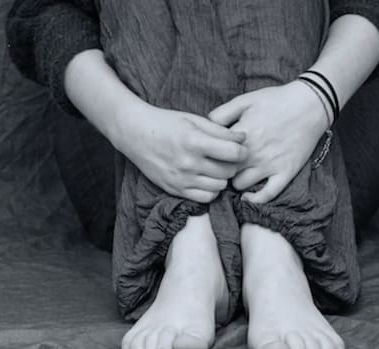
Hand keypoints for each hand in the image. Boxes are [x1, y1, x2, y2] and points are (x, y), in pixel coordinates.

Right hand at [114, 104, 247, 203]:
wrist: (135, 134)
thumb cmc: (166, 123)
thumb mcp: (193, 120)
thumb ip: (220, 130)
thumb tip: (243, 139)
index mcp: (194, 141)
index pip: (233, 153)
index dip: (242, 150)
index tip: (239, 147)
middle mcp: (188, 163)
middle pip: (228, 171)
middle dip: (233, 164)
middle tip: (227, 157)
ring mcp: (181, 179)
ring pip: (219, 187)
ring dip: (222, 178)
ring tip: (215, 167)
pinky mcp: (175, 189)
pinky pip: (205, 198)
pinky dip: (211, 190)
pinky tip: (206, 179)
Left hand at [208, 81, 329, 203]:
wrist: (310, 104)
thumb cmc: (276, 100)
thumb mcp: (244, 100)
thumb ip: (221, 114)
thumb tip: (205, 127)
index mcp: (241, 135)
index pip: (214, 154)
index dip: (209, 156)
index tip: (209, 155)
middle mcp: (254, 153)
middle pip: (224, 171)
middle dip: (219, 170)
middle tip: (219, 167)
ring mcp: (270, 165)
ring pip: (240, 185)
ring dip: (235, 181)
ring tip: (235, 175)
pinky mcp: (285, 173)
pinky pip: (267, 195)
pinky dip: (255, 198)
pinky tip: (248, 196)